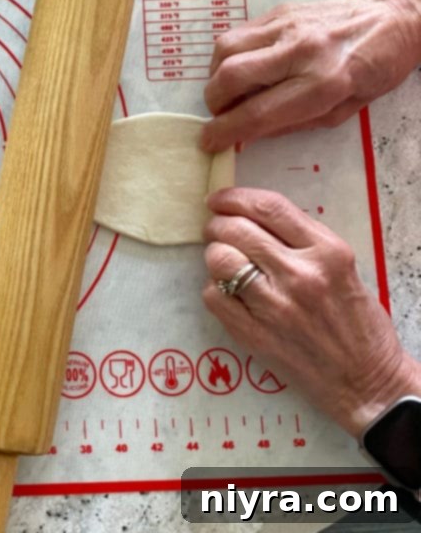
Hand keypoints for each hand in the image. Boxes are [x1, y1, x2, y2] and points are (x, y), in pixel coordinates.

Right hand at [201, 0, 420, 152]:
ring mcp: (286, 26)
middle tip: (220, 114)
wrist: (394, 16)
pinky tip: (238, 68)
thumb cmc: (375, 70)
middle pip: (231, 76)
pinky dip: (226, 56)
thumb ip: (291, 124)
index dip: (225, 131)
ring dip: (215, 76)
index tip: (208, 141)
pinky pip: (236, 34)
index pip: (257, 112)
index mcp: (323, 84)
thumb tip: (246, 135)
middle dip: (214, 102)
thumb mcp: (342, 111)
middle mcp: (301, 52)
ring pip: (225, 50)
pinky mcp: (278, 11)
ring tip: (227, 90)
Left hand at [203, 187, 420, 437]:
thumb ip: (299, 240)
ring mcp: (274, 306)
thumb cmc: (354, 321)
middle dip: (218, 225)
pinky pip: (213, 295)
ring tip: (225, 263)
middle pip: (236, 229)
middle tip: (218, 231)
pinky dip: (215, 290)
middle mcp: (300, 274)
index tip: (219, 199)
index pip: (269, 207)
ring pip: (218, 259)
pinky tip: (231, 295)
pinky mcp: (253, 334)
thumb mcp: (340, 267)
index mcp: (327, 251)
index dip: (235, 197)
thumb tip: (249, 216)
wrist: (366, 382)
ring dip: (215, 256)